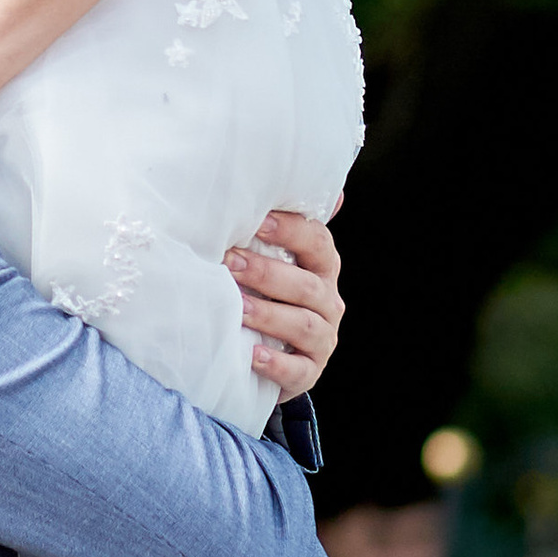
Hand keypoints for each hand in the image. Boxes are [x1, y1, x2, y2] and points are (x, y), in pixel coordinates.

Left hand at [224, 207, 342, 399]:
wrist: (266, 352)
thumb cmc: (264, 292)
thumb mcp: (270, 259)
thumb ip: (274, 227)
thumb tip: (300, 184)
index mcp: (321, 267)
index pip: (318, 243)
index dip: (291, 230)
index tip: (258, 221)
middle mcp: (327, 301)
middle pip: (307, 284)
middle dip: (268, 273)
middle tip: (230, 262)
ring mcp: (323, 338)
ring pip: (304, 324)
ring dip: (269, 314)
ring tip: (238, 306)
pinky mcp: (310, 371)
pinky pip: (299, 369)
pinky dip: (276, 362)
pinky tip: (252, 354)